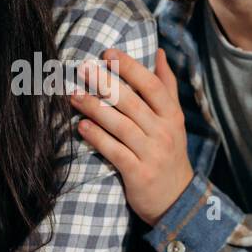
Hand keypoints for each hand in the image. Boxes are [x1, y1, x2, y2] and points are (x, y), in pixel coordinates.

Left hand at [69, 47, 194, 225]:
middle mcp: (164, 133)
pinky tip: (81, 127)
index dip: (130, 68)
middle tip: (84, 69)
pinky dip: (98, 139)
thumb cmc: (169, 152)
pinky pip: (115, 152)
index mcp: (172, 116)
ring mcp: (152, 154)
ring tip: (74, 96)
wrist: (176, 199)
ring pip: (121, 126)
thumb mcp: (174, 119)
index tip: (108, 53)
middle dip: (106, 84)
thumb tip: (158, 52)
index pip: (152, 86)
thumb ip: (166, 86)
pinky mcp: (139, 174)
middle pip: (132, 103)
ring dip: (96, 109)